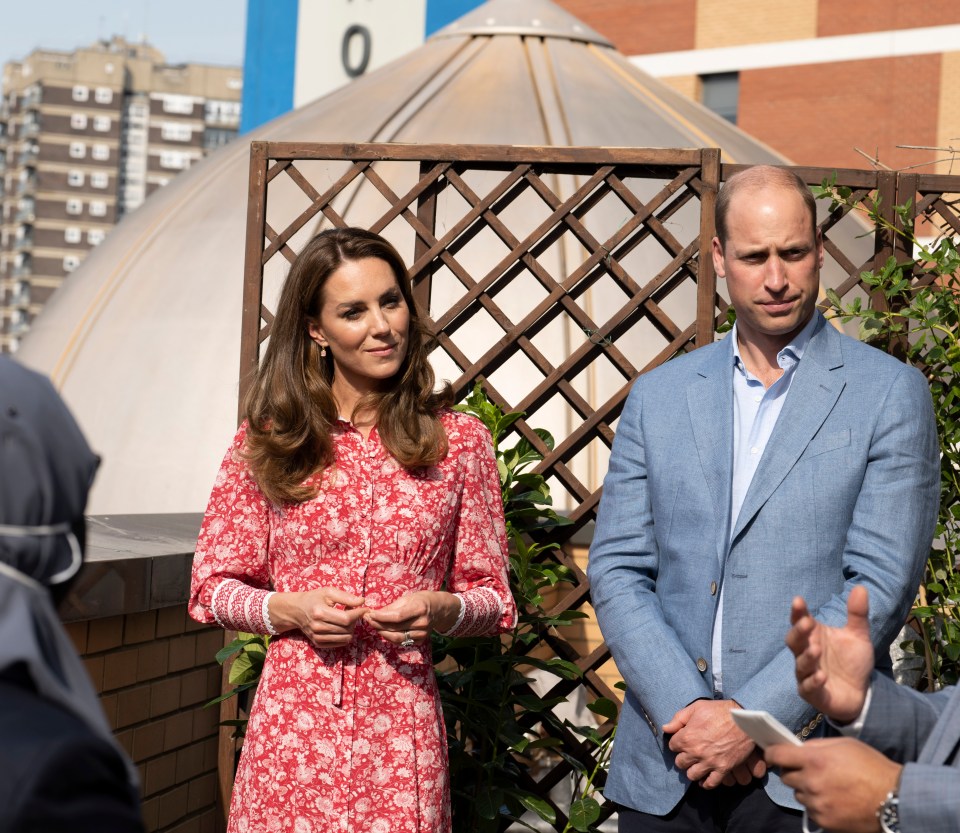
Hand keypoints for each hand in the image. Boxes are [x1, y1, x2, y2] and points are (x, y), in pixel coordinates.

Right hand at [268, 587, 368, 646]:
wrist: (297, 610)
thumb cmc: (314, 598)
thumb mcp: (328, 592)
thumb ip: (346, 597)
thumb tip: (362, 602)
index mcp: (320, 613)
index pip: (346, 618)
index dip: (359, 614)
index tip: (365, 608)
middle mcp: (317, 627)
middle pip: (347, 629)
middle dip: (355, 620)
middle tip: (354, 611)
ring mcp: (317, 637)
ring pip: (345, 638)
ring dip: (351, 628)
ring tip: (347, 618)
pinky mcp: (318, 644)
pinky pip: (340, 643)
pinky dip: (345, 635)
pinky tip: (342, 626)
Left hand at [365, 590, 460, 645]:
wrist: (440, 609)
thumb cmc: (422, 600)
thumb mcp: (408, 598)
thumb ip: (392, 607)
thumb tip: (375, 613)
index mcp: (419, 609)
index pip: (397, 616)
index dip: (381, 617)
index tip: (369, 614)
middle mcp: (422, 623)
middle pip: (395, 628)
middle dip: (378, 624)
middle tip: (367, 619)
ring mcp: (422, 634)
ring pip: (397, 638)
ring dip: (382, 632)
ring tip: (373, 625)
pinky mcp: (420, 641)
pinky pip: (401, 642)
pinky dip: (390, 638)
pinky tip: (383, 631)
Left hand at [663, 699, 763, 787]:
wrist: (744, 720)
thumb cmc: (720, 711)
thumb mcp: (696, 707)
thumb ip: (678, 718)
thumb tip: (666, 728)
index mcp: (687, 736)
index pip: (672, 746)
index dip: (677, 743)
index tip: (682, 741)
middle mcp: (696, 752)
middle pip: (680, 763)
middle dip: (683, 757)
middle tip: (688, 754)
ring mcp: (710, 762)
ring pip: (692, 775)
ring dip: (692, 770)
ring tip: (696, 765)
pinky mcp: (723, 769)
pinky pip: (710, 783)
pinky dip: (706, 783)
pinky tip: (705, 778)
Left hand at [766, 737, 900, 832]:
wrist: (895, 799)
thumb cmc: (871, 766)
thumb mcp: (843, 745)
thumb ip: (817, 745)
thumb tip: (798, 748)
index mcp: (814, 760)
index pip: (776, 755)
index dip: (772, 753)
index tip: (773, 754)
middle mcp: (811, 782)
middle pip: (786, 777)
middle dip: (794, 772)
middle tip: (810, 771)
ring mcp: (817, 804)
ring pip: (798, 795)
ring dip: (806, 790)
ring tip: (827, 786)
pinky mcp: (824, 821)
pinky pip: (811, 810)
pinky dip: (817, 805)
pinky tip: (834, 800)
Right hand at [787, 586, 873, 723]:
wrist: (861, 693)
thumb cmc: (851, 661)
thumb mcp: (858, 636)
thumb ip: (857, 614)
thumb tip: (861, 587)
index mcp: (813, 636)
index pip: (800, 621)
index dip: (798, 612)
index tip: (799, 600)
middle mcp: (806, 653)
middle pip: (794, 641)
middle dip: (798, 632)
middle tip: (807, 623)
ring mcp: (806, 673)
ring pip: (800, 664)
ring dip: (807, 657)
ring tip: (816, 650)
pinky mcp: (812, 693)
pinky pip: (807, 687)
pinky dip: (813, 682)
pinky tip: (821, 676)